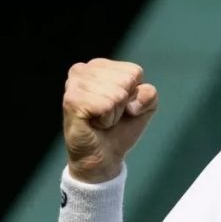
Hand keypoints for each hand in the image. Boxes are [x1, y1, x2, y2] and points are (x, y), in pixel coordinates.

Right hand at [63, 58, 157, 182]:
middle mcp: (83, 69)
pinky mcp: (72, 100)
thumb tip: (131, 102)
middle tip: (109, 114)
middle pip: (127, 80)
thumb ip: (149, 93)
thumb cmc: (121, 128)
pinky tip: (94, 123)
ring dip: (114, 113)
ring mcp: (75, 83)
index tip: (120, 106)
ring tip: (101, 119)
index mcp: (99, 65)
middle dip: (124, 104)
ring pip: (118, 94)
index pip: (135, 72)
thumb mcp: (144, 106)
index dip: (135, 95)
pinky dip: (107, 120)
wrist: (103, 155)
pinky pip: (107, 105)